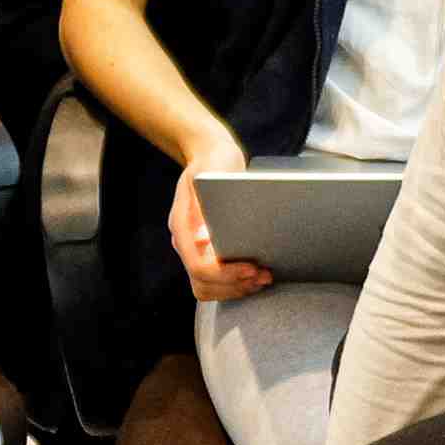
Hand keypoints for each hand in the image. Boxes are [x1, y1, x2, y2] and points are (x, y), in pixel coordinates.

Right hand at [168, 153, 271, 302]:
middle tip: (262, 277)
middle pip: (202, 282)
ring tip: (261, 279)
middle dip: (234, 285)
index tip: (250, 268)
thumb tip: (203, 240)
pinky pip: (215, 282)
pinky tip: (254, 277)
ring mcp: (194, 248)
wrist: (210, 155)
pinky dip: (235, 285)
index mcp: (182, 225)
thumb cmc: (213, 162)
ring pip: (207, 287)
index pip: (198, 264)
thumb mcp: (210, 173)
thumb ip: (204, 203)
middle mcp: (185, 241)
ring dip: (235, 289)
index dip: (224, 273)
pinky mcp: (206, 251)